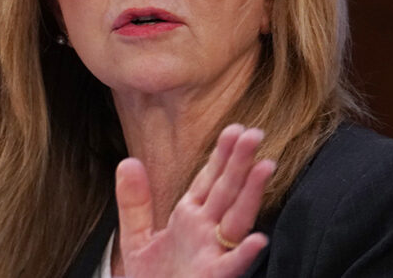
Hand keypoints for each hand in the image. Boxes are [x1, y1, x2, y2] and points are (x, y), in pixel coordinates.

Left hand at [115, 124, 275, 276]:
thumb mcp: (136, 240)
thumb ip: (135, 202)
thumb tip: (127, 161)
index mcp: (190, 219)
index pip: (210, 180)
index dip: (221, 155)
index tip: (235, 128)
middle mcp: (206, 233)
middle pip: (226, 191)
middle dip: (239, 163)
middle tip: (255, 132)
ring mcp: (211, 255)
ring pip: (236, 220)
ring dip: (251, 194)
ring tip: (265, 166)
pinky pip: (231, 266)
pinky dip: (244, 254)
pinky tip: (259, 239)